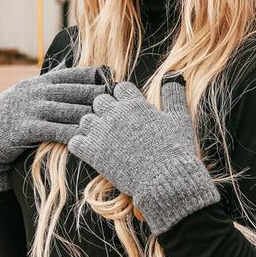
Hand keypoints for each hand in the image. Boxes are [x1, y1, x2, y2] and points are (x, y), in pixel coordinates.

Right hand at [0, 66, 107, 190]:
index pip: (70, 75)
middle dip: (95, 94)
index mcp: (38, 83)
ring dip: (88, 115)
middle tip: (117, 99)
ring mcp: (30, 110)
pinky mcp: (25, 129)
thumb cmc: (9, 116)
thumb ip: (48, 82)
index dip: (91, 75)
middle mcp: (35, 93)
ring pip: (66, 111)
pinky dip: (71, 134)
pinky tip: (86, 139)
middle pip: (72, 91)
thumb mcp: (26, 93)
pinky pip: (53, 131)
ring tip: (109, 120)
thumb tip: (69, 64)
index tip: (111, 77)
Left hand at [68, 79, 219, 233]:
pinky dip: (81, 145)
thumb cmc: (175, 149)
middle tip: (117, 125)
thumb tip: (173, 76)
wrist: (165, 180)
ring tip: (104, 137)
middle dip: (107, 110)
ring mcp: (102, 133)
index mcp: (134, 104)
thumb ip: (173, 95)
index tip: (131, 109)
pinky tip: (93, 150)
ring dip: (93, 126)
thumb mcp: (180, 118)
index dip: (125, 98)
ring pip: (85, 119)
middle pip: (100, 100)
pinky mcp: (93, 153)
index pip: (120, 88)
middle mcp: (115, 114)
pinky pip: (75, 142)